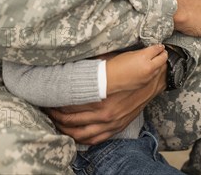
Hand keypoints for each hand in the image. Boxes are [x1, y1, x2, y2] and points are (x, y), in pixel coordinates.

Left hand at [45, 63, 166, 145]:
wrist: (154, 79)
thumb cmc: (131, 67)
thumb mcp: (109, 61)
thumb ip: (91, 65)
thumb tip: (72, 61)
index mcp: (101, 95)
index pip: (70, 103)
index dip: (55, 101)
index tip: (46, 97)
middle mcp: (104, 113)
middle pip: (71, 120)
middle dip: (55, 116)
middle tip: (45, 109)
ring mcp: (111, 123)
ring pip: (80, 134)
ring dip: (64, 129)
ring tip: (54, 122)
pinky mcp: (117, 127)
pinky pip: (94, 139)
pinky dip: (81, 139)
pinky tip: (72, 134)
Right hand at [106, 44, 167, 93]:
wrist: (110, 79)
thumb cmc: (117, 65)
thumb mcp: (130, 53)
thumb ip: (143, 51)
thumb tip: (151, 50)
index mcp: (144, 57)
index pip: (157, 49)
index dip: (159, 46)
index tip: (159, 46)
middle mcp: (149, 67)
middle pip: (163, 58)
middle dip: (163, 54)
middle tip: (161, 51)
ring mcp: (148, 77)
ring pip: (160, 68)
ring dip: (159, 63)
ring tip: (155, 59)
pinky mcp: (146, 83)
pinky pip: (154, 75)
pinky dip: (154, 70)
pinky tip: (149, 68)